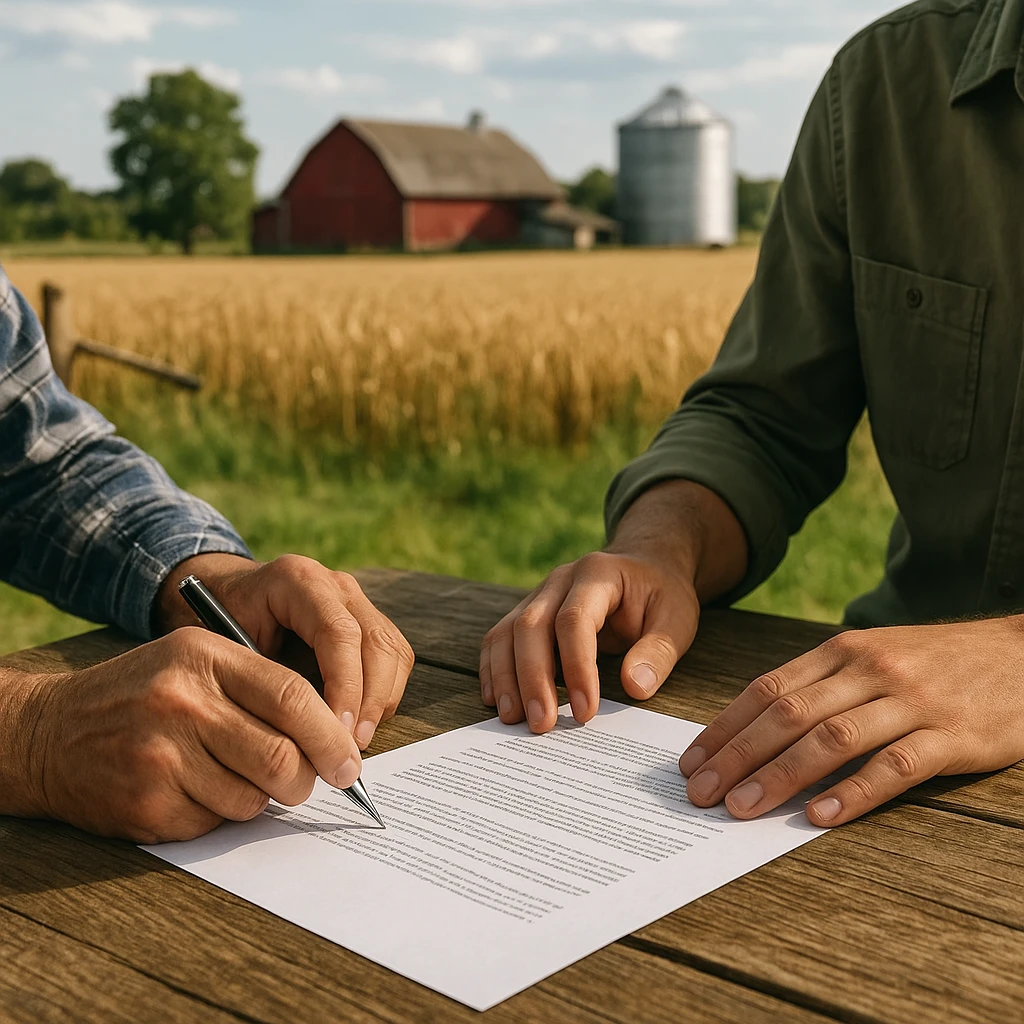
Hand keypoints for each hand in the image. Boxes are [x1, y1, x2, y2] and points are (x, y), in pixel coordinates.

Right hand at [4, 629, 362, 841]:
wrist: (48, 733)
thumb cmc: (140, 695)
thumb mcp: (194, 662)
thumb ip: (258, 686)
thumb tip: (332, 735)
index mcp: (203, 657)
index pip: (291, 694)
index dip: (331, 733)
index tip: (350, 761)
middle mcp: (182, 702)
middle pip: (281, 755)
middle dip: (307, 779)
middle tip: (307, 783)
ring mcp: (160, 754)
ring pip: (254, 798)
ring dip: (261, 799)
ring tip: (235, 779)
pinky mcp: (146, 803)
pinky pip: (216, 822)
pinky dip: (220, 815)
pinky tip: (194, 792)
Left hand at [157, 553, 413, 750]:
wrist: (224, 596)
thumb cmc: (217, 624)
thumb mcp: (222, 645)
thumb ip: (258, 678)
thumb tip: (292, 735)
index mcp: (298, 581)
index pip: (340, 633)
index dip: (345, 686)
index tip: (336, 732)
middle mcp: (335, 585)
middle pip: (376, 642)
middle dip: (369, 701)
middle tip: (349, 748)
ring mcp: (356, 601)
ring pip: (392, 652)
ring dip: (380, 702)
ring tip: (353, 743)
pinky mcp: (369, 621)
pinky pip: (394, 659)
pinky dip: (384, 695)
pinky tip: (358, 724)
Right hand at [479, 480, 746, 733]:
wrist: (643, 567)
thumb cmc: (660, 595)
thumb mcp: (677, 618)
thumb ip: (659, 651)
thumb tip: (636, 687)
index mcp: (596, 574)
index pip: (574, 620)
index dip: (576, 667)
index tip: (586, 711)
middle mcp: (558, 581)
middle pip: (531, 626)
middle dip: (532, 678)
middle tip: (541, 725)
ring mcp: (537, 596)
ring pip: (507, 633)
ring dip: (506, 678)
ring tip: (513, 719)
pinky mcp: (527, 613)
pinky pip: (499, 639)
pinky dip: (494, 670)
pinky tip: (498, 700)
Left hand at [679, 618, 1023, 826]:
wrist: (1023, 653)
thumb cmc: (936, 662)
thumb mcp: (874, 656)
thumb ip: (823, 684)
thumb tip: (759, 727)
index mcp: (842, 650)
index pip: (768, 689)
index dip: (725, 727)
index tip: (692, 761)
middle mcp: (869, 670)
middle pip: (788, 715)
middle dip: (736, 756)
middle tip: (700, 793)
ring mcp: (910, 701)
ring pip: (831, 739)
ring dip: (779, 776)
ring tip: (743, 809)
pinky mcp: (951, 735)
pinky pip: (895, 765)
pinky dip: (855, 792)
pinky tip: (822, 816)